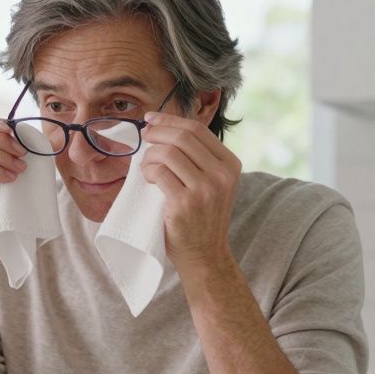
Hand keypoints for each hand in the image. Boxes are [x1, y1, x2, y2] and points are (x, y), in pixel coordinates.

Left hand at [139, 111, 241, 268]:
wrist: (205, 254)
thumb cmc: (202, 216)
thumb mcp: (213, 183)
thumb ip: (199, 158)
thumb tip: (164, 128)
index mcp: (230, 164)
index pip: (197, 130)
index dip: (170, 120)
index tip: (151, 119)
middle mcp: (221, 175)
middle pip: (182, 137)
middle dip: (157, 133)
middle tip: (144, 138)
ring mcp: (204, 190)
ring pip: (168, 153)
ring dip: (149, 156)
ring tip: (146, 165)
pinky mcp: (184, 204)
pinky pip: (159, 173)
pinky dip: (148, 171)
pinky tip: (147, 178)